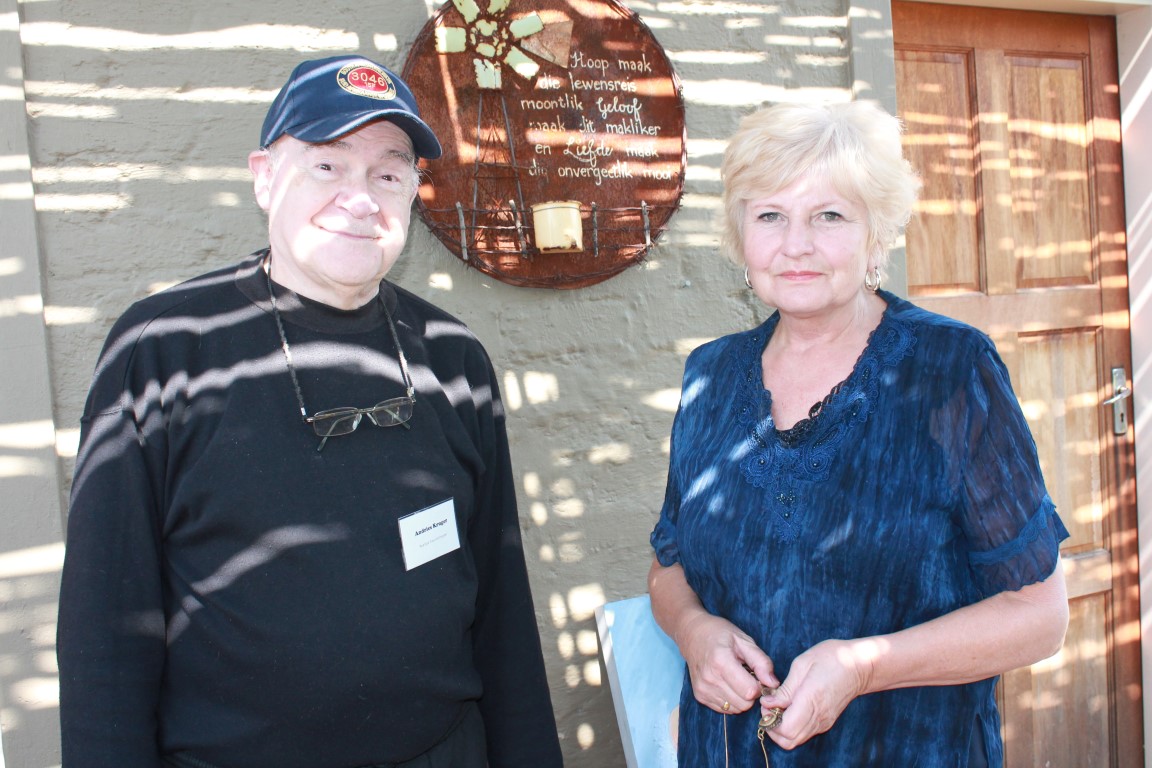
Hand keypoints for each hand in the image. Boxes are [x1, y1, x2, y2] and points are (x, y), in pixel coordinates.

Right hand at [675, 612, 777, 714]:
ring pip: (735, 709)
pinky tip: (728, 684)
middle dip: (751, 693)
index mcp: (721, 661)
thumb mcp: (743, 640)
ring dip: (741, 698)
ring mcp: (703, 689)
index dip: (759, 686)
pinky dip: (731, 700)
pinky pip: (725, 709)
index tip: (757, 675)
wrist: (692, 634)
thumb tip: (773, 684)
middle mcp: (710, 679)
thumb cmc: (719, 634)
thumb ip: (761, 662)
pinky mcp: (700, 696)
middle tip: (748, 676)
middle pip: (744, 703)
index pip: (749, 692)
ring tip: (737, 679)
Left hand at [759, 638, 873, 748]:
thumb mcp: (803, 664)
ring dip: (780, 728)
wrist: (860, 665)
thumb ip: (785, 688)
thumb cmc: (832, 658)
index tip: (766, 701)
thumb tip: (768, 703)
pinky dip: (791, 727)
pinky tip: (789, 708)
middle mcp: (819, 717)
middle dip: (771, 726)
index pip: (786, 728)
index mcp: (811, 700)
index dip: (769, 719)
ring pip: (795, 740)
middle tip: (769, 705)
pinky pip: (804, 733)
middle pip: (788, 740)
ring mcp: (824, 722)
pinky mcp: (826, 722)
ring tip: (778, 706)